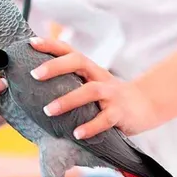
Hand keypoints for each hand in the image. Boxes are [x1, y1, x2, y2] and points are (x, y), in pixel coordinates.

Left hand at [29, 37, 156, 139]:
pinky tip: (77, 134)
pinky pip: (105, 119)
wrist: (145, 105)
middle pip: (79, 62)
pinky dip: (91, 127)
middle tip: (34, 74)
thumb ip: (70, 82)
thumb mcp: (91, 83)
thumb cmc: (109, 96)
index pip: (70, 51)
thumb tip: (35, 89)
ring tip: (48, 111)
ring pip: (91, 91)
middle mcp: (100, 77)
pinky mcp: (121, 113)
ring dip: (68, 100)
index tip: (31, 43)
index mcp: (90, 69)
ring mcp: (112, 94)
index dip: (51, 45)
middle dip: (56, 66)